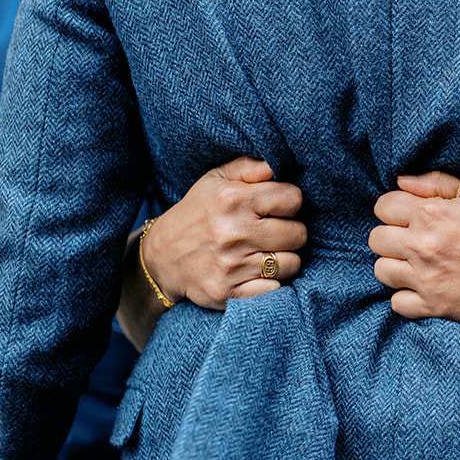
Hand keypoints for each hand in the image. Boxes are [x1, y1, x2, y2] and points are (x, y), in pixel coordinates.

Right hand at [142, 157, 306, 308]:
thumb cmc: (197, 214)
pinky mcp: (229, 292)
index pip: (293, 199)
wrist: (161, 258)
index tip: (277, 209)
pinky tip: (258, 274)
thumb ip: (248, 167)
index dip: (290, 203)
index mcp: (233, 199)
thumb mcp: (215, 180)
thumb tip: (275, 167)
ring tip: (266, 253)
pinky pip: (275, 289)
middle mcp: (233, 232)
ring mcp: (231, 265)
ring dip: (284, 259)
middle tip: (274, 233)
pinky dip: (272, 283)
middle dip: (291, 232)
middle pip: (298, 234)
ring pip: (291, 263)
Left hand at [369, 172, 459, 358]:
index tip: (411, 215)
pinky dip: (406, 297)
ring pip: (381, 271)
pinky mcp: (434, 306)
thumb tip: (402, 181)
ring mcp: (426, 278)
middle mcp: (422, 246)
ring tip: (418, 264)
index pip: (383, 206)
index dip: (395, 208)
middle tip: (414, 240)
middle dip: (391, 236)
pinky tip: (425, 287)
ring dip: (396, 266)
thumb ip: (438, 182)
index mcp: (431, 214)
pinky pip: (396, 303)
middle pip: (376, 239)